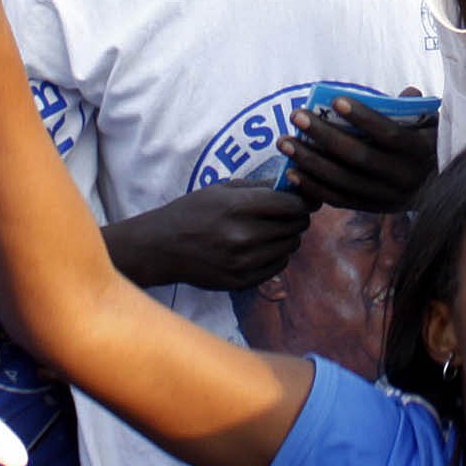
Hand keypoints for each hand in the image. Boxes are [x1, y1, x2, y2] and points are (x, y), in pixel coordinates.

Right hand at [111, 182, 314, 292]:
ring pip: (291, 246)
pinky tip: (261, 247)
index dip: (303, 199)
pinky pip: (279, 266)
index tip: (303, 197)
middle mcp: (244, 236)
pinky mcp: (241, 281)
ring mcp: (243, 262)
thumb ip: (260, 186)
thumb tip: (295, 183)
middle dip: (297, 216)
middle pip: (296, 226)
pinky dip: (277, 255)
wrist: (162, 247)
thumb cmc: (193, 211)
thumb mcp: (222, 189)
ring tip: (271, 229)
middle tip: (287, 212)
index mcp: (239, 208)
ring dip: (287, 236)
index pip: (292, 204)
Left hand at [280, 93, 437, 213]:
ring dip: (310, 161)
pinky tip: (291, 172)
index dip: (363, 118)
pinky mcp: (374, 209)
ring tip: (284, 143)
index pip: (390, 134)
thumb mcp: (432, 124)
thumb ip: (415, 109)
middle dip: (324, 135)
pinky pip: (339, 200)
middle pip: (359, 157)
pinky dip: (313, 188)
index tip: (335, 99)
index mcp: (422, 151)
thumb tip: (404, 93)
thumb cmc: (430, 143)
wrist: (444, 188)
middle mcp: (405, 178)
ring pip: (344, 180)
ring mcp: (388, 198)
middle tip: (297, 116)